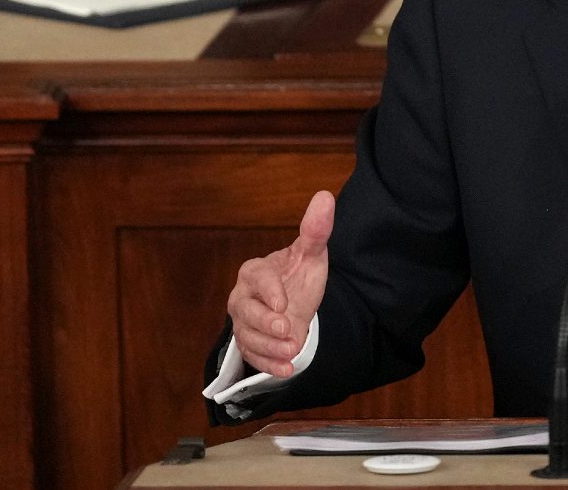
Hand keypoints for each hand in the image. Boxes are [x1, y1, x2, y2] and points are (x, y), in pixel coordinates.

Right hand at [227, 191, 333, 376]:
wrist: (295, 303)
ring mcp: (243, 323)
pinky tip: (287, 370)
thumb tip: (325, 196)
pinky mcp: (249, 344)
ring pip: (247, 337)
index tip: (285, 303)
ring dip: (270, 348)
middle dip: (265, 323)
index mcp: (255, 272)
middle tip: (288, 330)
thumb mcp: (311, 254)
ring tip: (292, 351)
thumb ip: (316, 229)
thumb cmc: (298, 276)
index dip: (269, 292)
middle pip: (245, 312)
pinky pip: (252, 356)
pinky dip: (269, 365)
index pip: (257, 279)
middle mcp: (242, 298)